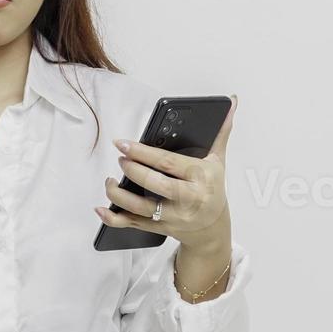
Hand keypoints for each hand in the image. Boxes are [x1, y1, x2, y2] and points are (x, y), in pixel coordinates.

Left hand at [94, 95, 238, 253]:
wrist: (213, 229)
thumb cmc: (212, 189)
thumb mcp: (218, 161)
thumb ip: (220, 132)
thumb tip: (231, 102)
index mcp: (200, 177)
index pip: (168, 163)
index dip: (143, 153)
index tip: (123, 143)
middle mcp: (188, 199)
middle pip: (154, 184)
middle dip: (132, 171)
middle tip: (120, 159)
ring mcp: (174, 216)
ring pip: (141, 208)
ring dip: (119, 195)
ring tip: (110, 181)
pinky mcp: (161, 229)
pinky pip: (134, 225)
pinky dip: (114, 219)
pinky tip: (101, 209)